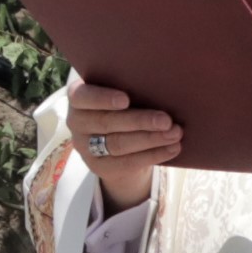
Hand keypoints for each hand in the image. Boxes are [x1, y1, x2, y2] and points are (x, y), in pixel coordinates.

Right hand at [65, 79, 179, 210]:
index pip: (83, 97)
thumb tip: (161, 85)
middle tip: (166, 120)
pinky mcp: (99, 167)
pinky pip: (128, 162)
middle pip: (107, 122)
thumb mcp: (119, 93)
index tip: (126, 100)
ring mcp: (85, 147)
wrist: (116, 144)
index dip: (104, 99)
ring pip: (119, 144)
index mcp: (78, 97)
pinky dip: (154, 154)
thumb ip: (130, 87)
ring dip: (151, 139)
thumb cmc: (122, 106)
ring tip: (175, 133)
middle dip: (139, 121)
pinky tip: (173, 148)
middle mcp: (76, 122)